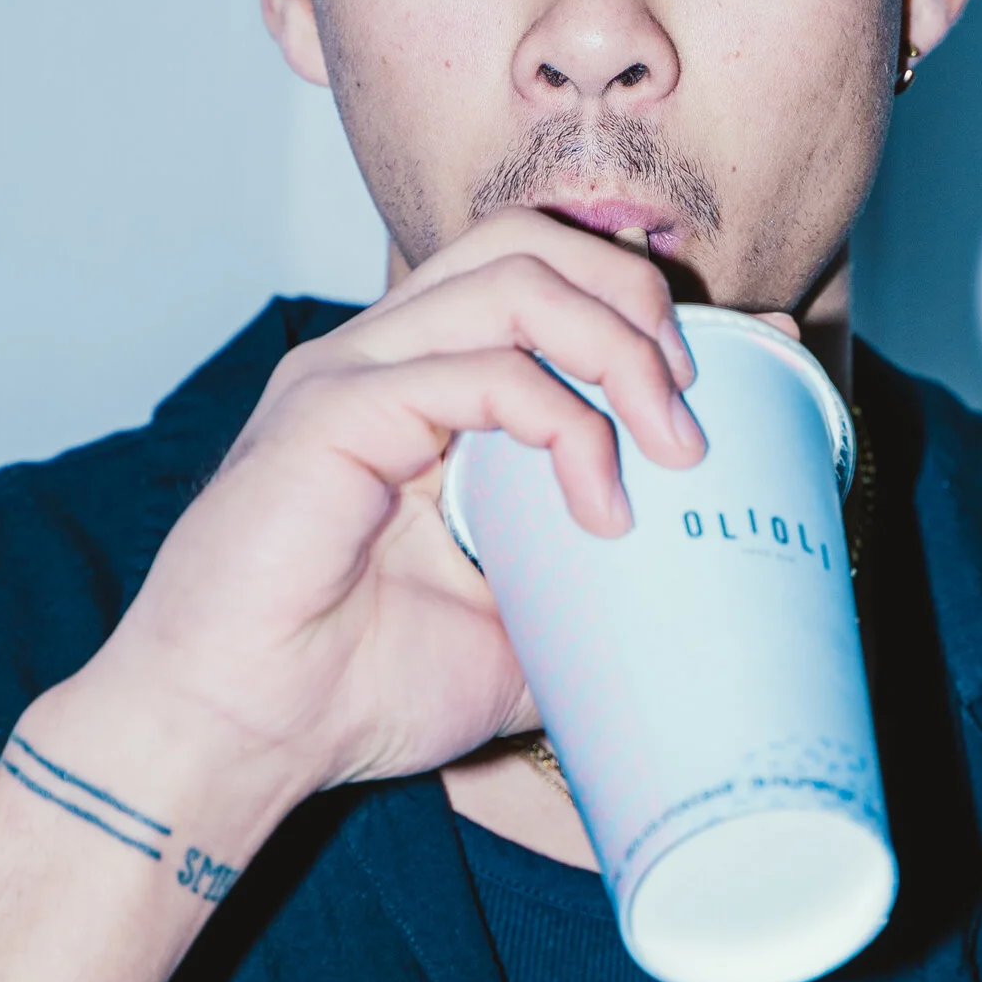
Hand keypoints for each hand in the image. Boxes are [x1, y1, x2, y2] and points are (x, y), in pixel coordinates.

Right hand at [62, 215, 706, 807]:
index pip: (543, 277)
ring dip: (619, 349)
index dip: (646, 303)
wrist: (241, 738)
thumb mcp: (517, 630)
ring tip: (672, 445)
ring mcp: (353, 373)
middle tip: (694, 409)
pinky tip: (597, 506)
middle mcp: (385, 356)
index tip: (740, 371)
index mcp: (422, 385)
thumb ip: (588, 581)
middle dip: (640, 302)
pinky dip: (563, 426)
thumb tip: (699, 589)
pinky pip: (476, 368)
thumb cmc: (353, 687)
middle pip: (533, 242)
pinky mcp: (331, 411)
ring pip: (516, 278)